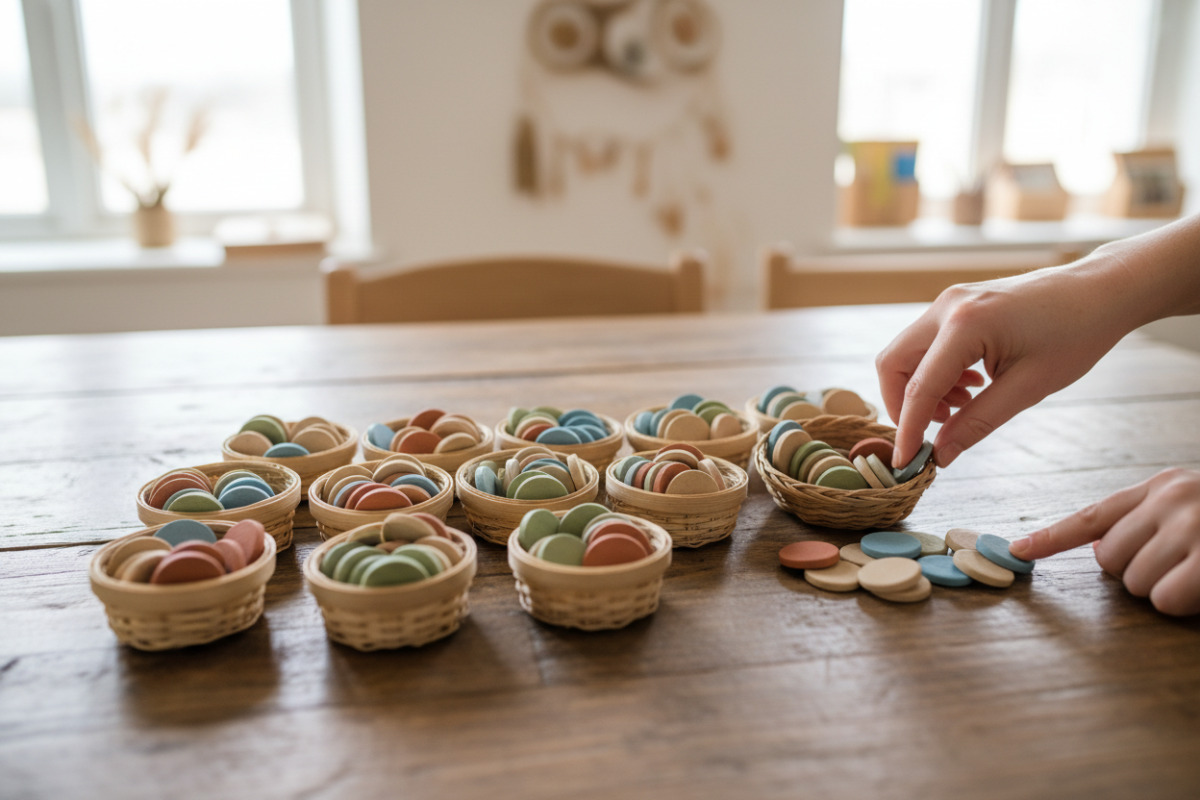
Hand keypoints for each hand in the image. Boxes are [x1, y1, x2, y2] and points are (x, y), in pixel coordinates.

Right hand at [875, 268, 1129, 468]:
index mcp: (965, 324)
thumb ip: (978, 422)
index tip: (904, 462)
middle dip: (904, 405)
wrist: (1101, 291)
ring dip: (923, 389)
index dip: (908, 429)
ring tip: (965, 408)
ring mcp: (950, 302)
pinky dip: (937, 372)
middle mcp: (948, 307)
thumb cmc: (1076, 334)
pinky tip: (973, 386)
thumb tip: (942, 455)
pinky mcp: (958, 305)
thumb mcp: (1029, 387)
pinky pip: (929, 343)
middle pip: (893, 362)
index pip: (919, 386)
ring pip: (908, 353)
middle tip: (933, 432)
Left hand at [1011, 469, 1199, 615]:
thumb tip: (1098, 548)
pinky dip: (1179, 602)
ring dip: (1159, 589)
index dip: (1051, 538)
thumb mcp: (1185, 508)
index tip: (1017, 550)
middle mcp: (1171, 500)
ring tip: (1192, 570)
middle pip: (1108, 558)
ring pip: (1134, 582)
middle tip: (1173, 564)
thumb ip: (1140, 521)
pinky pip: (1165, 599)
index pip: (1092, 517)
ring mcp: (1192, 527)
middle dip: (1133, 572)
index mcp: (1159, 486)